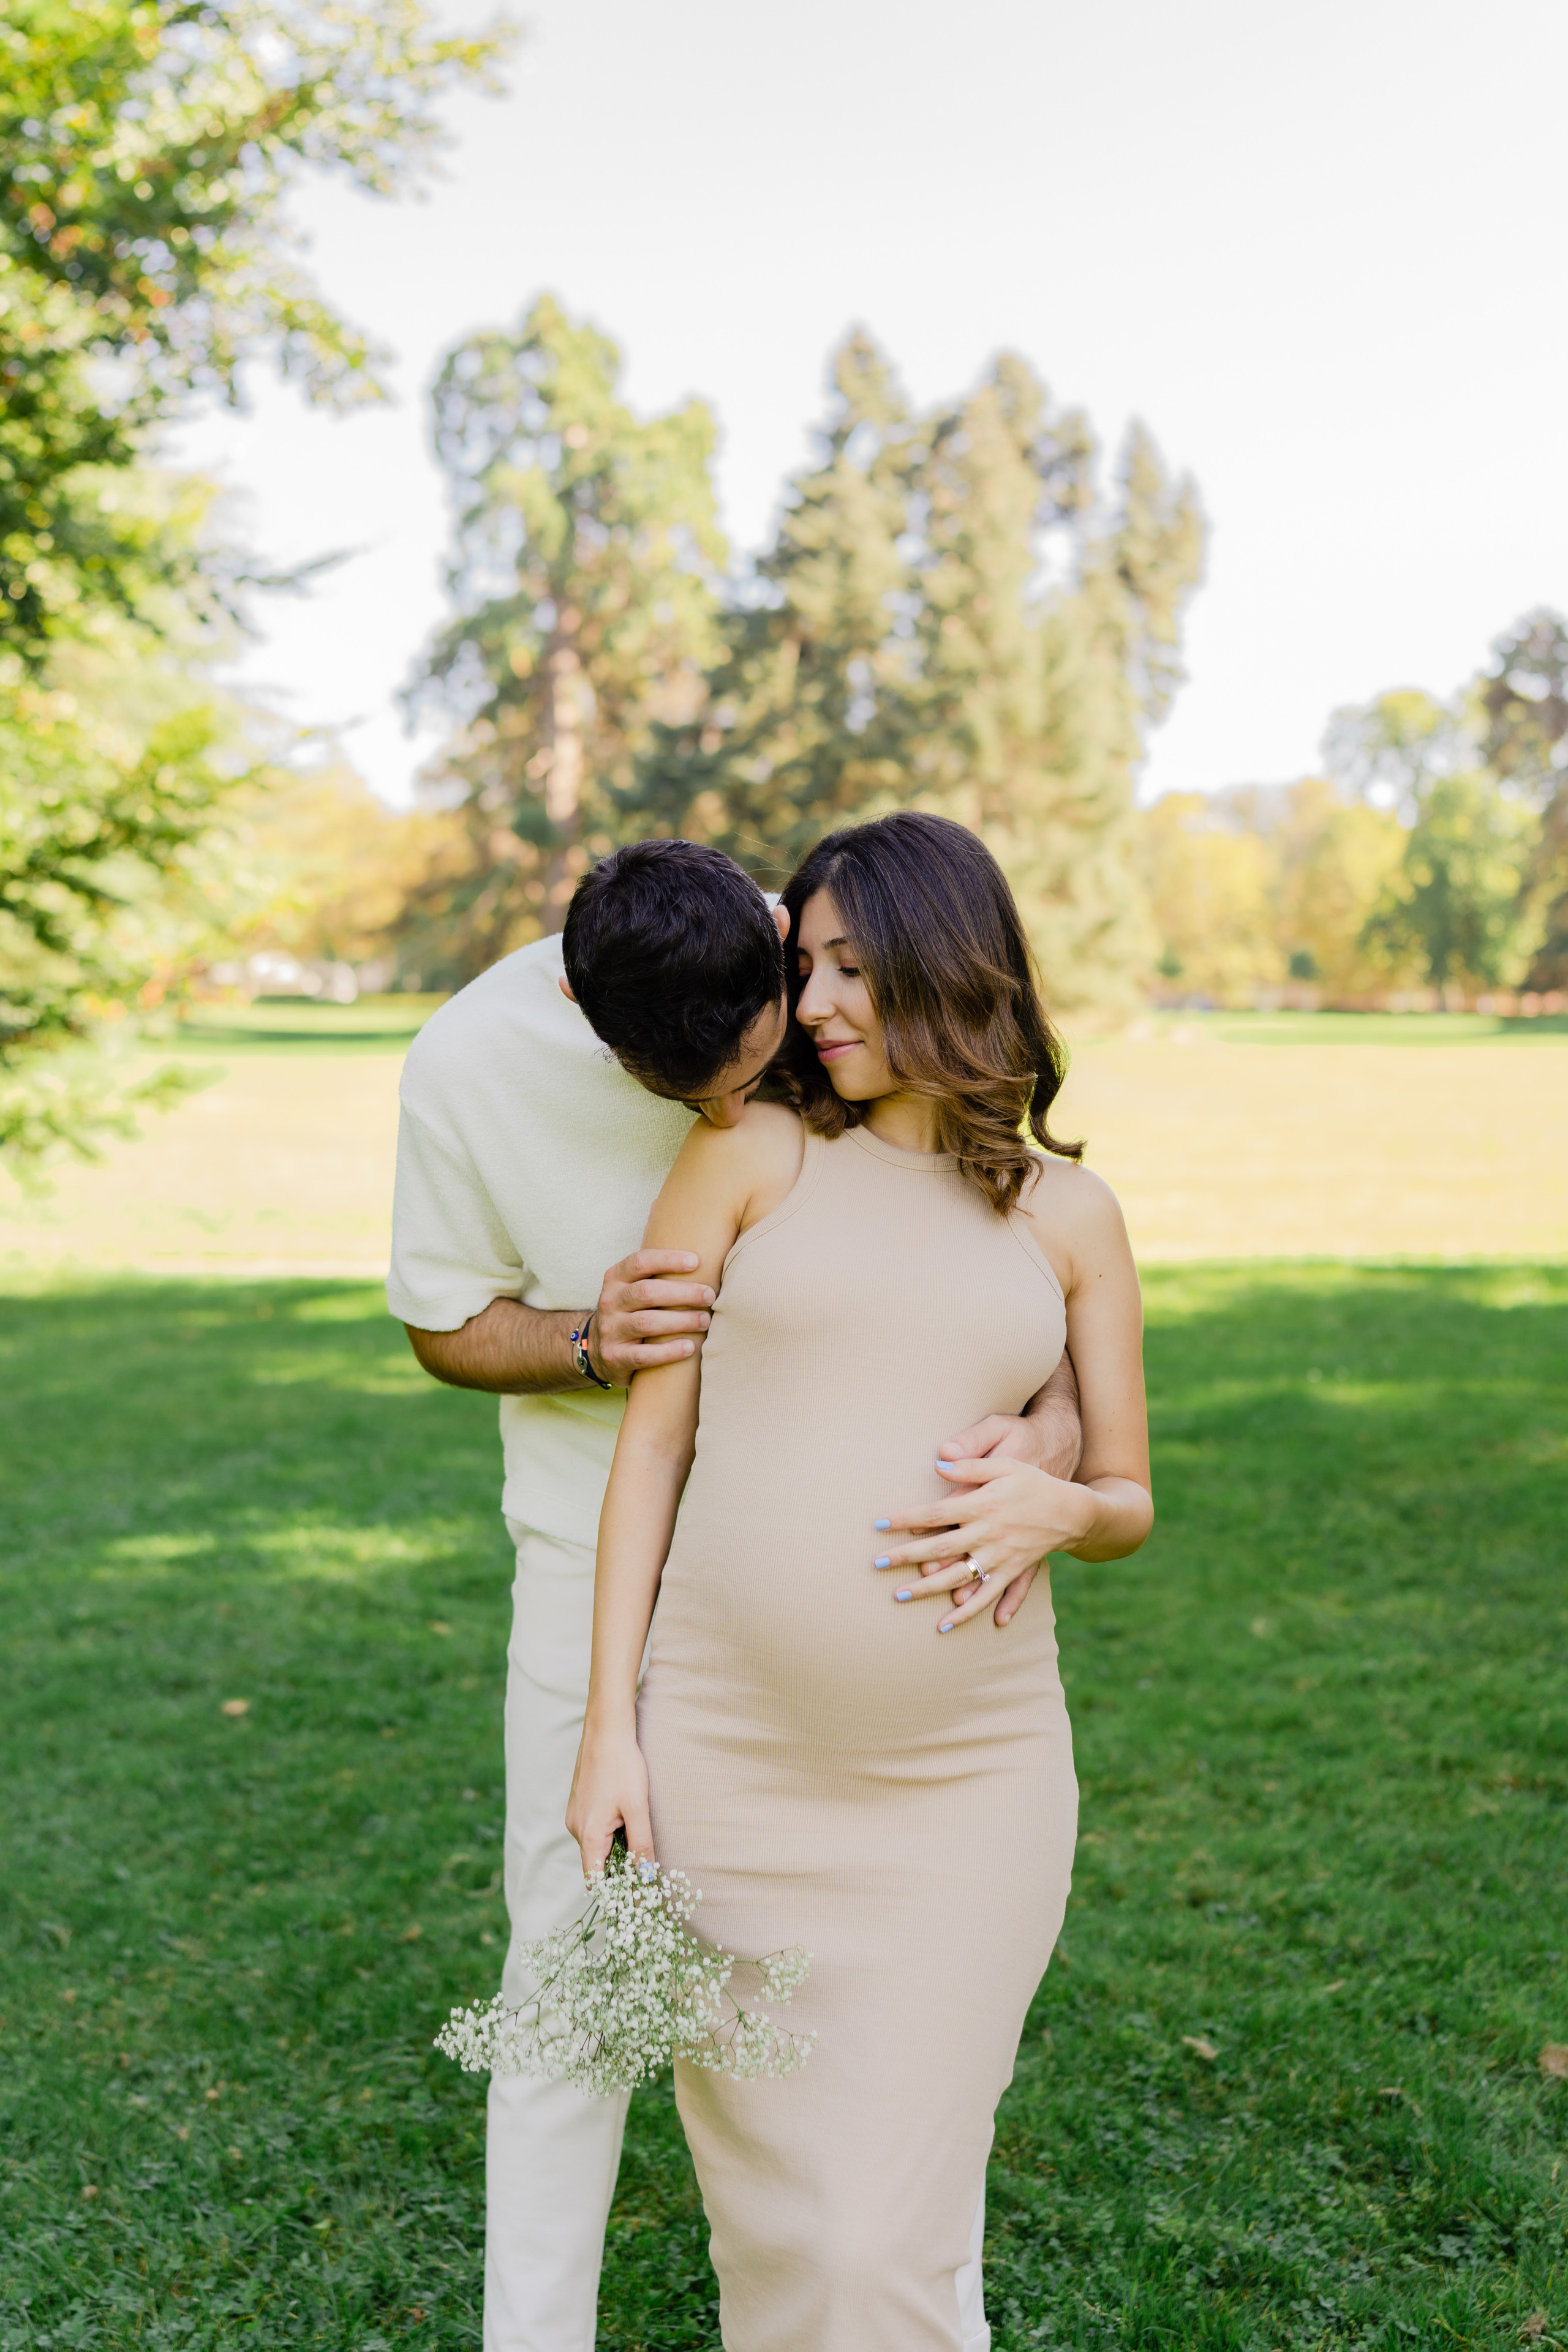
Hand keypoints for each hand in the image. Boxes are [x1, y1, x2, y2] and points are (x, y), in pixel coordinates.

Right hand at [565, 1714, 653, 1877]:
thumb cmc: (623, 1766)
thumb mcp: (638, 1808)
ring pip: (596, 1845)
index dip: (613, 1893)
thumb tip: (647, 1876)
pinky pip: (594, 1828)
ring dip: (616, 1848)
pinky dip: (610, 1832)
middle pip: (596, 1863)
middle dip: (618, 1870)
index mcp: (588, 1835)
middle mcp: (576, 1828)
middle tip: (645, 1872)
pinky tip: (627, 1818)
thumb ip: (642, 1845)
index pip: (594, 1881)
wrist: (606, 1730)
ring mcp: (575, 1814)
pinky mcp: (579, 1803)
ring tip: (638, 1839)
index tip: (634, 1899)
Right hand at [591, 1249, 714, 1385]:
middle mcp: (609, 1302)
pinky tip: (689, 1347)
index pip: (639, 1262)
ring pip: (646, 1323)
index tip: (696, 1261)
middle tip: (709, 1295)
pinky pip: (643, 1355)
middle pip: (647, 1292)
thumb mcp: (634, 1288)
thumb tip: (707, 1259)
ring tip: (705, 1321)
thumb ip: (658, 1275)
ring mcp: (610, 1331)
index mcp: (615, 1278)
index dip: (668, 1260)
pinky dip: (669, 1351)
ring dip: (681, 1321)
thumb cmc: (632, 1312)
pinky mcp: (614, 1357)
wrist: (600, 1350)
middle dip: (683, 1293)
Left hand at [873, 1455, 1094, 1632]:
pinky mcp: (1012, 1572)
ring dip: (928, 1589)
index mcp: (983, 1505)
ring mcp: (1000, 1557)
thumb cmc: (1033, 1482)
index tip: (879, 1523)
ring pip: (958, 1577)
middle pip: (940, 1548)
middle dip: (906, 1557)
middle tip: (877, 1564)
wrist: (1072, 1511)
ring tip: (899, 1596)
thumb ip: (971, 1464)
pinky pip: (987, 1596)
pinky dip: (967, 1613)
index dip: (906, 1519)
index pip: (935, 1513)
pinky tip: (944, 1625)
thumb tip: (937, 1463)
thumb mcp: (1005, 1464)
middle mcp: (989, 1534)